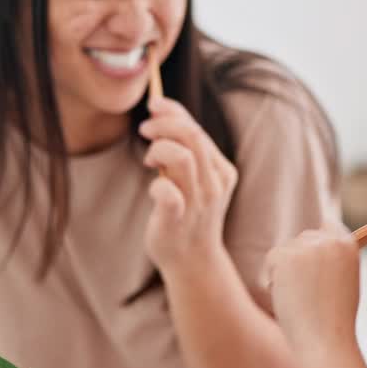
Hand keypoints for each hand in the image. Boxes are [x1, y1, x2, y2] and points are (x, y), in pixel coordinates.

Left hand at [139, 96, 237, 270]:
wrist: (192, 261)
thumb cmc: (187, 214)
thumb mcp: (194, 179)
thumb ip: (186, 151)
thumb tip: (162, 113)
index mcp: (221, 170)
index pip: (197, 130)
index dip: (173, 112)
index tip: (154, 106)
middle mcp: (214, 184)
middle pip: (192, 136)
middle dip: (163, 125)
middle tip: (145, 129)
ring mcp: (198, 202)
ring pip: (182, 157)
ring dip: (159, 149)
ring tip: (150, 161)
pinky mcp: (178, 219)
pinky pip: (167, 193)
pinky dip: (156, 185)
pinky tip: (154, 190)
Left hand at [265, 228, 360, 353]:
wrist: (325, 339)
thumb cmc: (335, 317)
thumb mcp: (346, 278)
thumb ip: (333, 258)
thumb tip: (313, 244)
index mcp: (348, 244)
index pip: (327, 225)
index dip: (317, 242)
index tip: (313, 258)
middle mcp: (329, 240)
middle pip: (303, 238)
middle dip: (299, 258)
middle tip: (308, 290)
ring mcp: (308, 246)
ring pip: (286, 249)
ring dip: (287, 269)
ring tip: (301, 296)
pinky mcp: (287, 256)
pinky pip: (272, 259)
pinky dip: (275, 277)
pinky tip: (289, 295)